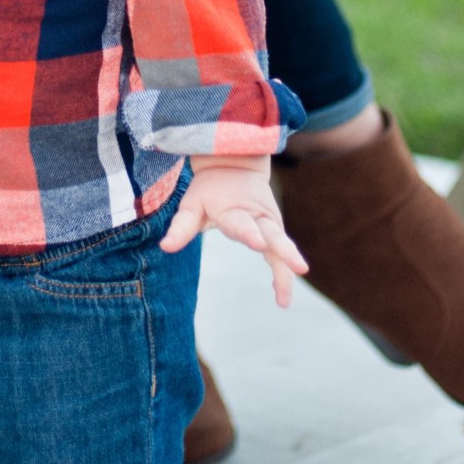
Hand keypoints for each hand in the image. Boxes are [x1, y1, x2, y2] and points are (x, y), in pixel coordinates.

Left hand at [161, 156, 307, 306]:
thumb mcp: (193, 202)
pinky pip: (282, 253)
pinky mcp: (275, 230)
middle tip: (298, 267)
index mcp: (234, 209)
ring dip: (289, 267)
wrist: (235, 164)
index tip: (258, 244)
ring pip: (283, 246)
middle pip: (274, 235)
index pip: (242, 223)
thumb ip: (182, 226)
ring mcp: (270, 223)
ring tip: (285, 298)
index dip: (249, 234)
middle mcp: (258, 216)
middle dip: (284, 250)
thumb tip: (165, 247)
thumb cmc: (210, 189)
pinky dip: (284, 272)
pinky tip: (282, 297)